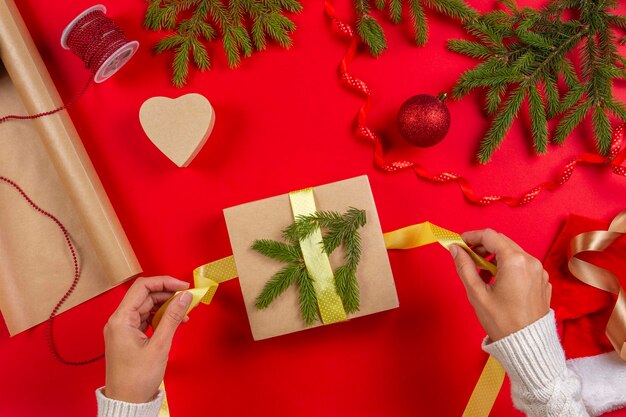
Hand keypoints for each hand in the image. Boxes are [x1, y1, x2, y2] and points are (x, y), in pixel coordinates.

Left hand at [103, 276, 191, 402]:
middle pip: (145, 296)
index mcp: (121, 319)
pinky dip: (161, 318)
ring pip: (147, 307)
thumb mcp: (159, 346)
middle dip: (168, 295)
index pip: (142, 287)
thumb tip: (184, 297)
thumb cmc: (137, 378)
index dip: (164, 282)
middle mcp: (119, 321)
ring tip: (184, 314)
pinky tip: (174, 323)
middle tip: (188, 299)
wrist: (127, 402)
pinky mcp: (129, 337)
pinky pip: (146, 319)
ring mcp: (123, 329)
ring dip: (166, 307)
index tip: (183, 286)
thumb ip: (172, 318)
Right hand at [449, 229, 550, 341]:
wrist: (527, 346)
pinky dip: (507, 266)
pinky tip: (497, 282)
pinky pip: (522, 265)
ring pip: (512, 252)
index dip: (471, 236)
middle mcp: (531, 261)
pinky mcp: (542, 281)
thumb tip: (456, 250)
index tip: (459, 243)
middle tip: (467, 257)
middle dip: (482, 246)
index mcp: (515, 261)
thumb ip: (464, 267)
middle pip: (502, 241)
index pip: (490, 236)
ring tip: (481, 273)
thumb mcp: (477, 293)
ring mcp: (539, 271)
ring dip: (494, 256)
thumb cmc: (502, 322)